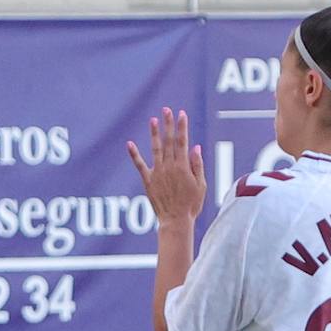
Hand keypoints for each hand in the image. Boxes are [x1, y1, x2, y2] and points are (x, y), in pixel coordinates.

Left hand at [127, 108, 206, 227]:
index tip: (181, 114)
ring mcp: (157, 173)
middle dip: (168, 124)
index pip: (182, 141)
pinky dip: (134, 154)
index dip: (181, 127)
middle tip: (166, 109)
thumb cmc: (191, 205)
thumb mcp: (201, 185)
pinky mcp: (148, 181)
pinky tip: (129, 143)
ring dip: (154, 134)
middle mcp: (169, 167)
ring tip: (153, 119)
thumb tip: (195, 147)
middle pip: (169, 141)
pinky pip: (140, 165)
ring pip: (156, 149)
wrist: (175, 220)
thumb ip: (197, 165)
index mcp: (183, 167)